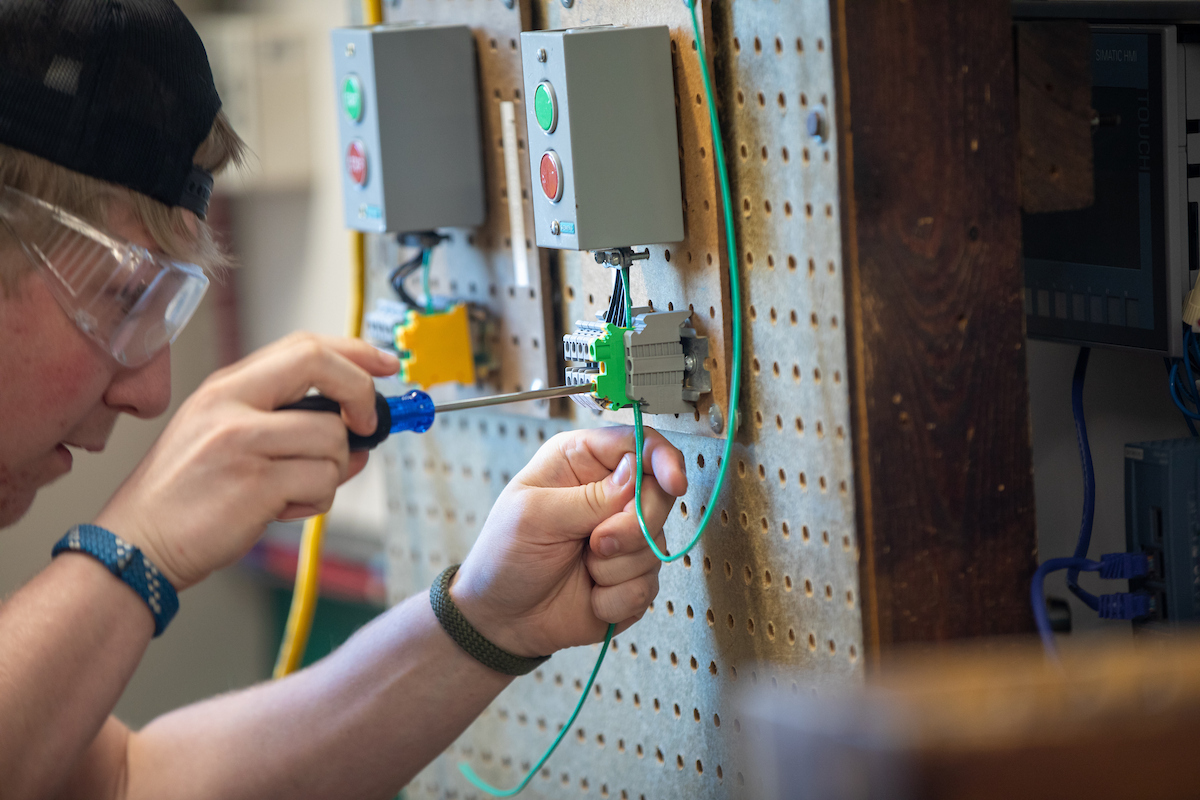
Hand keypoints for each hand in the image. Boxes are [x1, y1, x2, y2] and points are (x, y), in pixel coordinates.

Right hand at [94, 333, 398, 589]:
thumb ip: (292, 427)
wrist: (138, 544)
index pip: (304, 345)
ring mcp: (242, 441)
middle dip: (361, 396)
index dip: (355, 351)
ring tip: (291, 490)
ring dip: (331, 472)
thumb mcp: (229, 441)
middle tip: (367, 426)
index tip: (385, 364)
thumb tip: (361, 436)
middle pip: (322, 366)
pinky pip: (323, 482)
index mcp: (227, 386)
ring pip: (334, 439)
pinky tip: (280, 509)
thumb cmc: (185, 496)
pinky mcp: (255, 483)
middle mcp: (232, 404)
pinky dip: (315, 501)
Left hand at [450, 426, 687, 657]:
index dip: (662, 459)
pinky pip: (648, 585)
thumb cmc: (504, 556)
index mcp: (580, 462)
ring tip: (584, 568)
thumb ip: (587, 497)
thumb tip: (634, 474)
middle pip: (659, 495)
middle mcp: (608, 495)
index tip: (674, 483)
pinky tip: (591, 595)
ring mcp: (624, 537)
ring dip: (616, 567)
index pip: (638, 444)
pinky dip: (615, 597)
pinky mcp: (631, 576)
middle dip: (633, 527)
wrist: (501, 620)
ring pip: (656, 544)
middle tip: (597, 543)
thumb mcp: (534, 516)